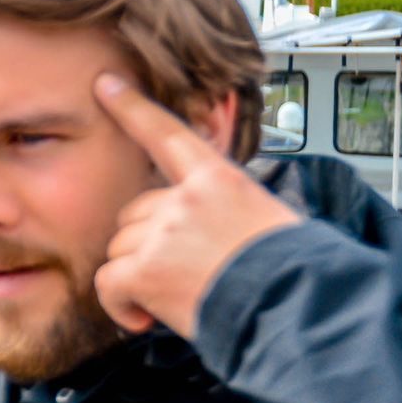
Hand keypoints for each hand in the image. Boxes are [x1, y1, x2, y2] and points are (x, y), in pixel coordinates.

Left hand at [93, 74, 299, 339]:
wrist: (297, 308)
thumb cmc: (290, 273)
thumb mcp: (264, 219)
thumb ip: (219, 210)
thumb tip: (193, 230)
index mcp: (219, 179)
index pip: (168, 134)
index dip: (132, 107)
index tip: (105, 84)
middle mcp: (185, 198)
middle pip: (135, 213)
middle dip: (147, 244)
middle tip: (183, 274)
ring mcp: (162, 232)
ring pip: (119, 249)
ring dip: (137, 277)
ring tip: (177, 298)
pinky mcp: (144, 269)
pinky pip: (108, 282)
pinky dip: (119, 306)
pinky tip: (144, 318)